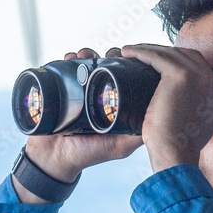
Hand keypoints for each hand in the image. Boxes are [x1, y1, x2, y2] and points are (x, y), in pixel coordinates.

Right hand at [14, 48, 142, 203]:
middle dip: (105, 56)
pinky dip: (67, 59)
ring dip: (86, 55)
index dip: (125, 65)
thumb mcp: (119, 147)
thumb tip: (158, 121)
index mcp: (112, 105)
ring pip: (84, 65)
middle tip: (108, 54)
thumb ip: (137, 135)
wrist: (53, 158)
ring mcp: (77, 93)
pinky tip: (70, 57)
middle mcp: (95, 96)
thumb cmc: (87, 155)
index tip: (126, 58)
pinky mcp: (59, 91)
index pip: (121, 78)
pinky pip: (63, 70)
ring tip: (85, 55)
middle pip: (103, 67)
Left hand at [120, 44, 212, 173]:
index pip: (198, 69)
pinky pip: (157, 56)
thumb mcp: (191, 128)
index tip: (157, 67)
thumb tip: (174, 106)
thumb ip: (191, 113)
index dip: (177, 64)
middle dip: (164, 53)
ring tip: (131, 52)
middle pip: (187, 56)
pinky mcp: (181, 75)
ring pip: (171, 53)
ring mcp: (200, 77)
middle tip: (142, 56)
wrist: (176, 156)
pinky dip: (141, 52)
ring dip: (149, 50)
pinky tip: (128, 53)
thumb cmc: (176, 149)